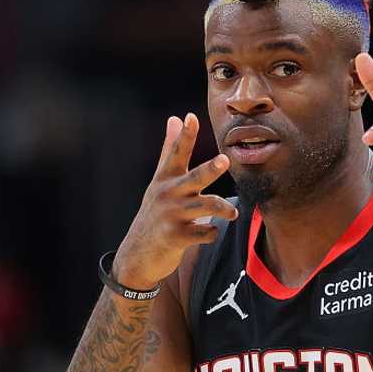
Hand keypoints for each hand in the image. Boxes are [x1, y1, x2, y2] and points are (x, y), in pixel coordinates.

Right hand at [113, 113, 236, 288]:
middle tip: (225, 160)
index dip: (185, 135)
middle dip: (210, 169)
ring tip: (233, 213)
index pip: (176, 153)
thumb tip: (174, 118)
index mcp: (165, 179)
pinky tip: (210, 232)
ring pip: (206, 206)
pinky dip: (212, 232)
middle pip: (194, 178)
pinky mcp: (176, 237)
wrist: (138, 254)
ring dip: (224, 209)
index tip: (190, 117)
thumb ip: (170, 150)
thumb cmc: (155, 213)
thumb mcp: (160, 181)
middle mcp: (168, 194)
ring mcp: (171, 215)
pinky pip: (204, 232)